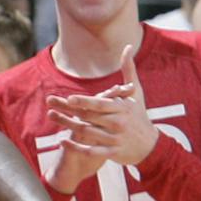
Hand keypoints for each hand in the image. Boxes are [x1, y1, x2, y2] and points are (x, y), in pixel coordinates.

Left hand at [46, 46, 157, 180]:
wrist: (150, 145)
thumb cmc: (139, 115)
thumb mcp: (137, 93)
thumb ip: (129, 70)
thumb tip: (126, 47)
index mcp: (123, 108)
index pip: (101, 104)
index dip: (85, 101)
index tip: (69, 97)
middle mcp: (119, 123)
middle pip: (89, 116)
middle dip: (68, 109)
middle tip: (49, 102)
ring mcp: (115, 139)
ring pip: (87, 133)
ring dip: (67, 125)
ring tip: (51, 116)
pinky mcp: (112, 153)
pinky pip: (91, 151)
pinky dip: (76, 147)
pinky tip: (61, 140)